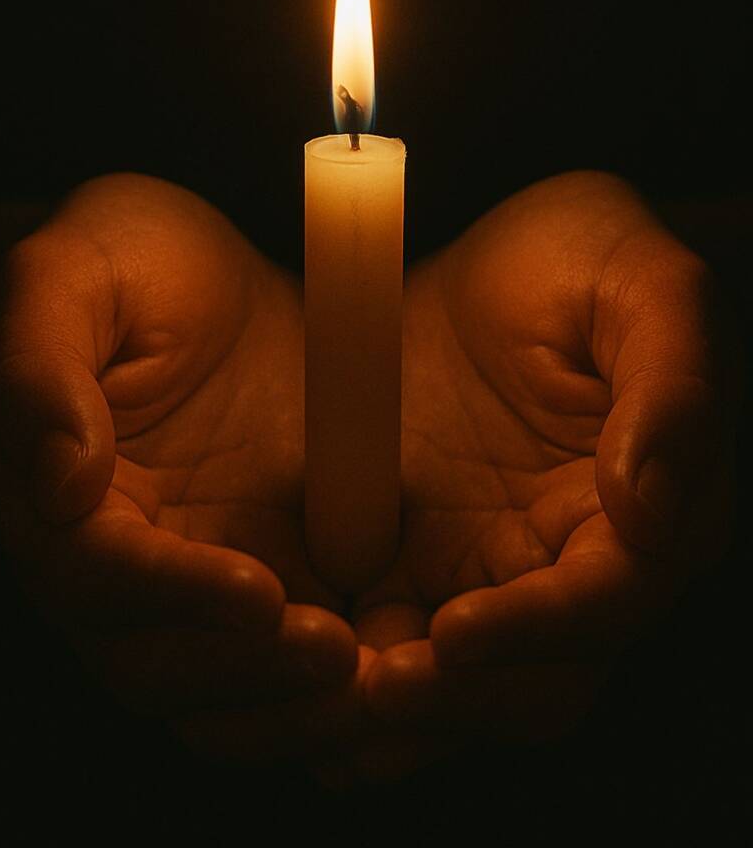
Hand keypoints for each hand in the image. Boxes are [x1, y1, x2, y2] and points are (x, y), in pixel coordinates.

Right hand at [0, 173, 363, 764]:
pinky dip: (320, 692)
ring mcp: (180, 576)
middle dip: (240, 669)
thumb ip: (40, 365)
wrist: (212, 268)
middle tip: (338, 657)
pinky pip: (272, 665)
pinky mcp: (250, 576)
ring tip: (373, 679)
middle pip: (148, 659)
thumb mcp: (73, 269)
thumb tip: (59, 485)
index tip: (260, 595)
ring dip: (286, 701)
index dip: (172, 594)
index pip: (92, 575)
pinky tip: (389, 673)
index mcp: (44, 490)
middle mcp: (104, 556)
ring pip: (209, 689)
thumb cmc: (129, 256)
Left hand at [342, 170, 733, 780]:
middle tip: (371, 692)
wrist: (470, 247)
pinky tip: (288, 673)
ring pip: (465, 689)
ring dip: (401, 713)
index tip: (455, 634)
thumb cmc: (574, 255)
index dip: (539, 630)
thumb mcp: (637, 281)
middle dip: (461, 700)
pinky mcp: (421, 567)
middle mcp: (575, 562)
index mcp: (645, 508)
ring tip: (323, 697)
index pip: (608, 602)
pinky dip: (348, 680)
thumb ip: (670, 384)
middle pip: (538, 679)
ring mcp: (495, 573)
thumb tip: (650, 507)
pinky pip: (392, 649)